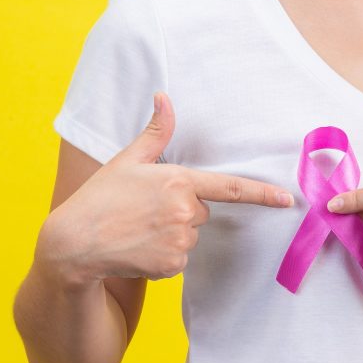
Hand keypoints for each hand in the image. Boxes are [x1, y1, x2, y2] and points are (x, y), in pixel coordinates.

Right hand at [36, 92, 294, 286]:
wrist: (75, 242)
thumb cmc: (101, 197)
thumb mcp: (127, 160)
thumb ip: (155, 132)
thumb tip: (164, 97)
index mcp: (178, 181)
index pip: (229, 188)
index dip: (262, 194)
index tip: (287, 200)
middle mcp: (184, 212)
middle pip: (201, 212)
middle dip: (182, 210)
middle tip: (147, 210)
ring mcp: (180, 241)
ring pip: (189, 236)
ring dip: (172, 233)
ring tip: (139, 229)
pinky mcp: (172, 265)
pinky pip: (178, 258)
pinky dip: (164, 254)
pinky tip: (139, 247)